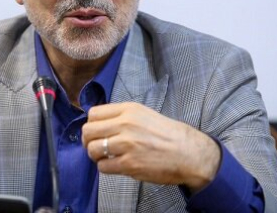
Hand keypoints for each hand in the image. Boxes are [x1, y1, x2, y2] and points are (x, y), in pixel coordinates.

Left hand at [82, 102, 219, 191]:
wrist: (188, 152)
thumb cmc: (168, 134)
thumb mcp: (144, 114)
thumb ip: (122, 116)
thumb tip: (100, 124)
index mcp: (128, 110)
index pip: (93, 113)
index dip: (91, 124)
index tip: (95, 132)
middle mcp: (125, 124)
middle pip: (88, 130)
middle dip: (88, 140)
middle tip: (95, 146)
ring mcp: (126, 144)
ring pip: (92, 149)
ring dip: (95, 155)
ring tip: (105, 157)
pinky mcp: (129, 164)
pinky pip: (103, 166)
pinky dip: (105, 167)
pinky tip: (114, 165)